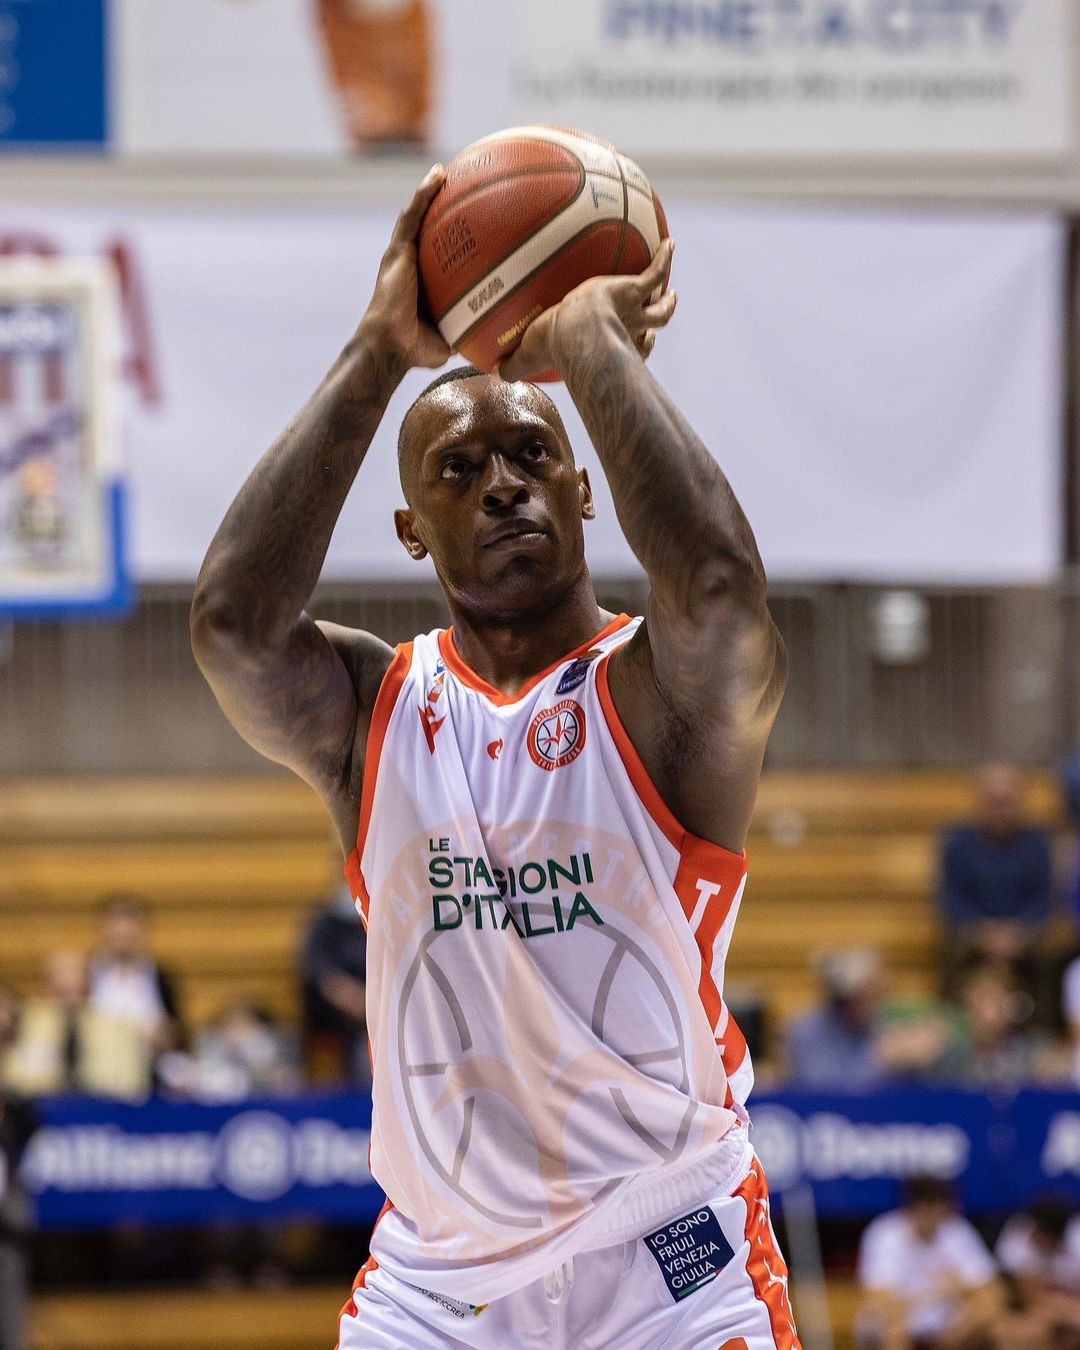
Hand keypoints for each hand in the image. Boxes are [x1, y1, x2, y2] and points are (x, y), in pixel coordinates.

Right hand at [358, 164, 451, 369]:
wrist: (392, 346)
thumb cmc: (417, 348)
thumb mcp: (451, 337)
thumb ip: (469, 329)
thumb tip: (496, 335)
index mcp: (422, 280)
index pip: (437, 250)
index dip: (450, 233)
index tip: (469, 219)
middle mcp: (410, 263)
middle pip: (425, 227)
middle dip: (438, 205)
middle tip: (459, 184)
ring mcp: (401, 255)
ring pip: (416, 215)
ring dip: (429, 191)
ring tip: (445, 170)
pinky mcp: (396, 251)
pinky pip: (411, 216)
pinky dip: (423, 194)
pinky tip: (437, 176)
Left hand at [498, 238, 676, 381]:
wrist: (576, 328)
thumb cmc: (554, 346)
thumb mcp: (529, 355)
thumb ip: (513, 366)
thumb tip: (494, 373)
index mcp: (610, 348)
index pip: (633, 350)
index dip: (640, 347)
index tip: (644, 341)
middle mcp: (628, 332)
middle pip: (653, 327)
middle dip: (660, 318)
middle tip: (666, 306)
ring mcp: (634, 311)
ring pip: (661, 308)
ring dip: (668, 298)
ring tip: (671, 287)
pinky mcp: (633, 288)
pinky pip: (655, 271)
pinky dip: (664, 258)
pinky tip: (668, 243)